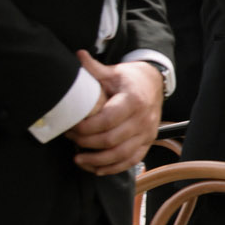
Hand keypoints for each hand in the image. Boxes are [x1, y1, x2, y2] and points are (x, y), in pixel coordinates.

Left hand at [67, 52, 164, 175]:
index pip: (107, 120)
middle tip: (70, 139)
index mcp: (134, 100)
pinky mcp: (147, 142)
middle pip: (111, 140)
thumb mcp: (112, 71)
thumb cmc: (129, 79)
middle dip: (86, 143)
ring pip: (121, 155)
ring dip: (97, 161)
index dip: (85, 128)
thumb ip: (94, 68)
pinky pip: (131, 160)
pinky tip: (96, 169)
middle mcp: (143, 119)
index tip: (70, 127)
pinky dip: (113, 168)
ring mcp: (147, 133)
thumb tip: (78, 55)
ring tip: (78, 159)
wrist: (154, 84)